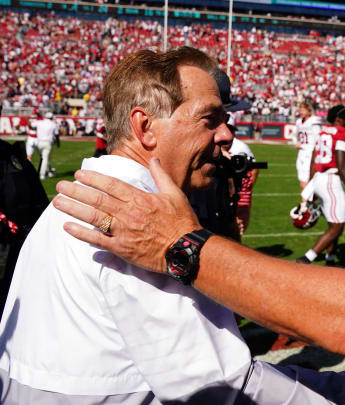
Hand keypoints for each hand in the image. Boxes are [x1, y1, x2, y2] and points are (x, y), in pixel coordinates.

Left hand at [52, 158, 199, 272]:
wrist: (186, 249)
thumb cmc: (182, 221)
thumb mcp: (175, 194)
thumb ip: (161, 176)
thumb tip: (154, 159)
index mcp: (140, 199)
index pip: (111, 185)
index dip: (93, 178)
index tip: (79, 174)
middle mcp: (128, 213)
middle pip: (97, 199)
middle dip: (76, 191)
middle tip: (61, 186)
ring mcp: (123, 231)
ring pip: (93, 217)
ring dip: (73, 208)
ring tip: (58, 202)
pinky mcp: (121, 248)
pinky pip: (97, 239)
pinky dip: (81, 233)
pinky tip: (68, 227)